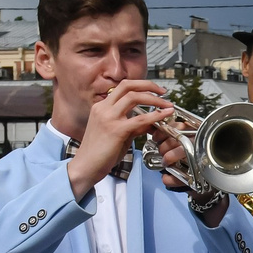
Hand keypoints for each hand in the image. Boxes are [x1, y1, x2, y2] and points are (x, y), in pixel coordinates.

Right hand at [66, 78, 174, 201]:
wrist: (86, 166)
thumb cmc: (100, 153)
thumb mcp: (117, 133)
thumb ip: (132, 125)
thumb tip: (150, 121)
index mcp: (101, 107)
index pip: (122, 87)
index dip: (140, 85)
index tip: (155, 90)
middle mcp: (103, 108)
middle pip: (127, 86)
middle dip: (148, 85)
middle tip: (164, 91)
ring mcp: (108, 117)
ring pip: (133, 97)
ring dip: (154, 98)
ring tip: (167, 104)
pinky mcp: (115, 129)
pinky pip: (139, 119)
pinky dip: (155, 115)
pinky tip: (165, 114)